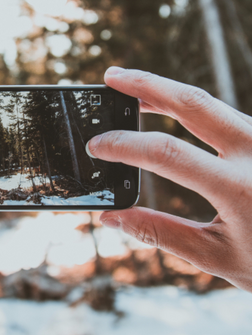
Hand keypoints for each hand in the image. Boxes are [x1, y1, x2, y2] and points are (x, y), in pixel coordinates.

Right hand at [87, 67, 251, 290]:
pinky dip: (188, 107)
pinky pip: (223, 114)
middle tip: (112, 77)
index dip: (125, 145)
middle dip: (146, 85)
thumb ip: (159, 233)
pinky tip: (168, 109)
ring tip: (132, 90)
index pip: (167, 153)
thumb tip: (112, 217)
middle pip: (193, 102)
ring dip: (166, 91)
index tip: (97, 145)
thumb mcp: (216, 257)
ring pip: (210, 102)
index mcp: (240, 188)